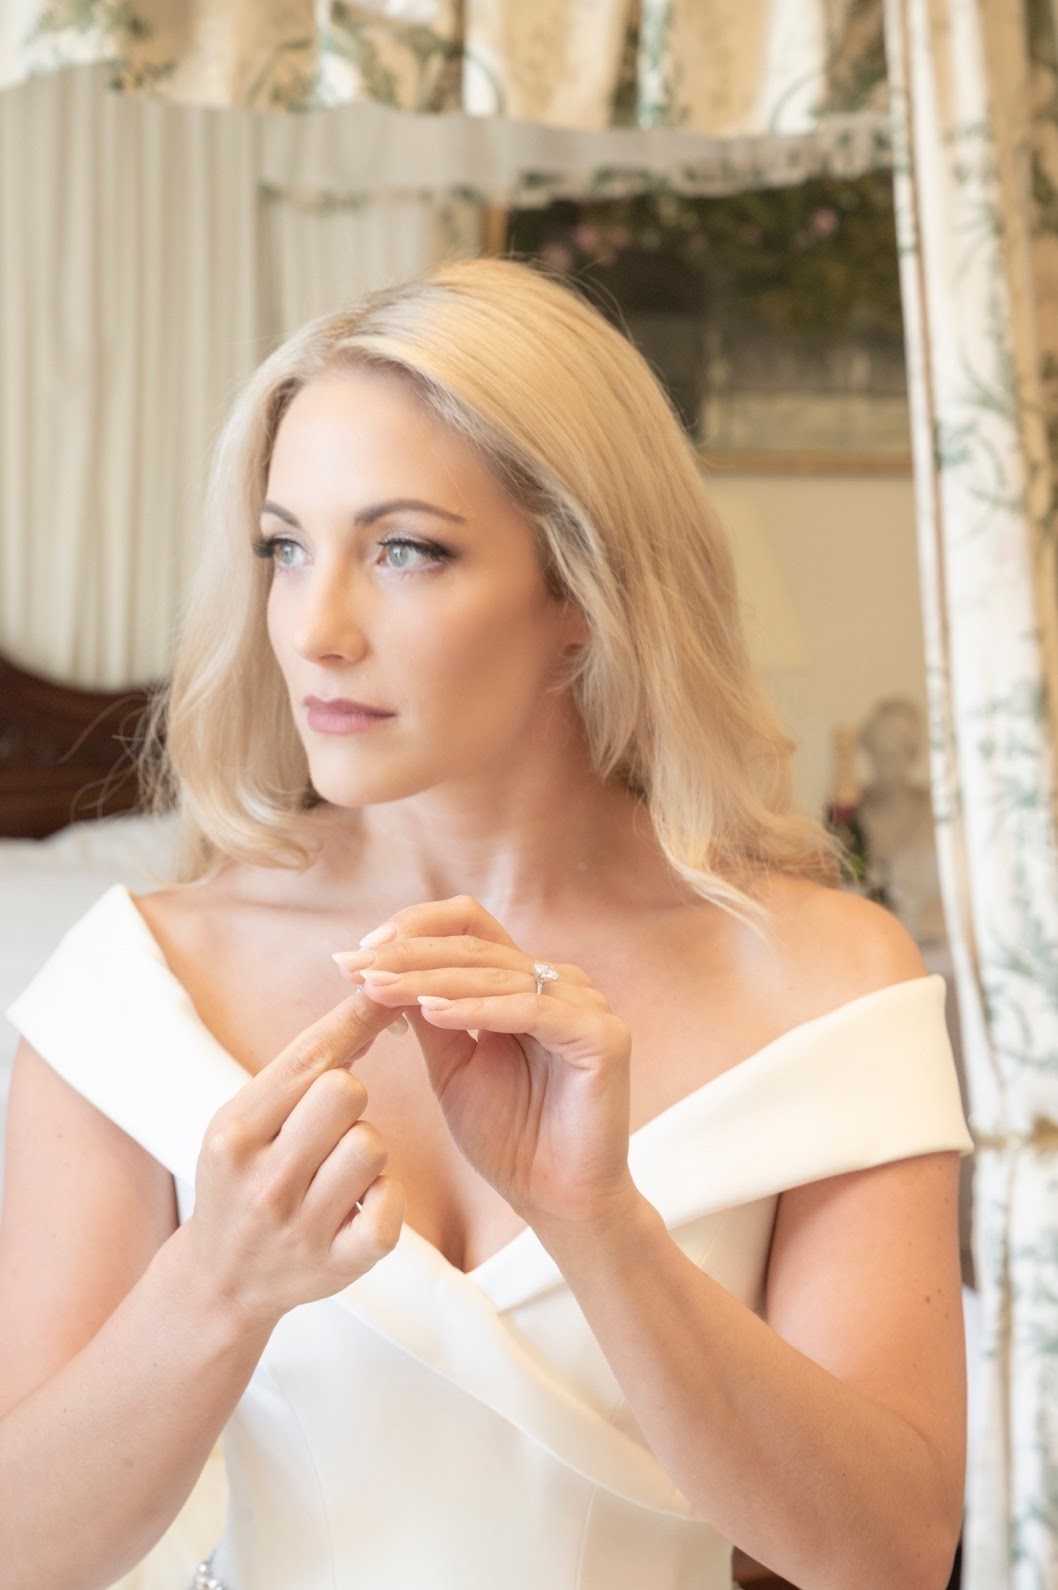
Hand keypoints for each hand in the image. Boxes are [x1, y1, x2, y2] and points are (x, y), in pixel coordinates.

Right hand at [185, 987, 406, 1329]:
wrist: (221, 1280)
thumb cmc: (243, 1178)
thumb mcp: (245, 1121)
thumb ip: (299, 1071)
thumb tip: (368, 1006)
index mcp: (234, 1133)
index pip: (305, 1058)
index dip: (352, 1019)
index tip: (385, 987)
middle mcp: (263, 1181)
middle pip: (346, 1092)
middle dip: (349, 1095)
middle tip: (328, 1123)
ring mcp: (300, 1228)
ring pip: (371, 1145)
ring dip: (365, 1148)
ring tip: (335, 1170)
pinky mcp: (338, 1266)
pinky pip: (390, 1207)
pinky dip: (384, 1199)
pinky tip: (358, 1204)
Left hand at [333, 895, 637, 1231]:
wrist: (556, 1202)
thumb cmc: (508, 1137)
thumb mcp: (452, 1064)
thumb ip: (428, 1014)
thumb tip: (377, 968)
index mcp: (527, 982)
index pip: (469, 927)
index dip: (413, 929)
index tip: (356, 953)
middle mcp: (561, 982)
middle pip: (475, 946)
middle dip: (406, 955)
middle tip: (353, 966)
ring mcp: (586, 1004)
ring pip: (496, 973)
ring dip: (429, 979)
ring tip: (376, 988)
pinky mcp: (604, 1035)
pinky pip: (532, 1010)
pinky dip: (478, 1008)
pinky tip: (432, 1013)